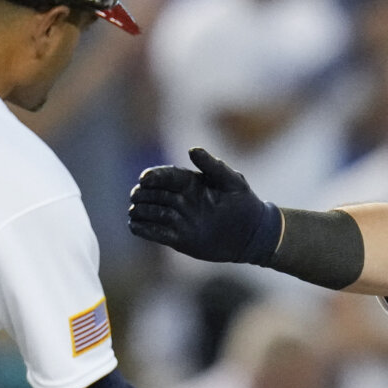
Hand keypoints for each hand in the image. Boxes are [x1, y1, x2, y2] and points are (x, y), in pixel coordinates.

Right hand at [129, 148, 277, 262]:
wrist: (252, 234)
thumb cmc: (244, 202)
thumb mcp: (231, 181)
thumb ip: (212, 165)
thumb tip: (192, 149)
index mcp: (190, 182)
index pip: (165, 175)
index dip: (153, 176)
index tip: (145, 179)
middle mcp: (180, 199)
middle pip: (152, 193)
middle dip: (142, 194)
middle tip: (137, 196)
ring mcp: (178, 218)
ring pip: (150, 212)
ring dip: (141, 211)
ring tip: (136, 212)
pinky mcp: (177, 238)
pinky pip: (155, 233)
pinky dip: (144, 229)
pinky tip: (136, 226)